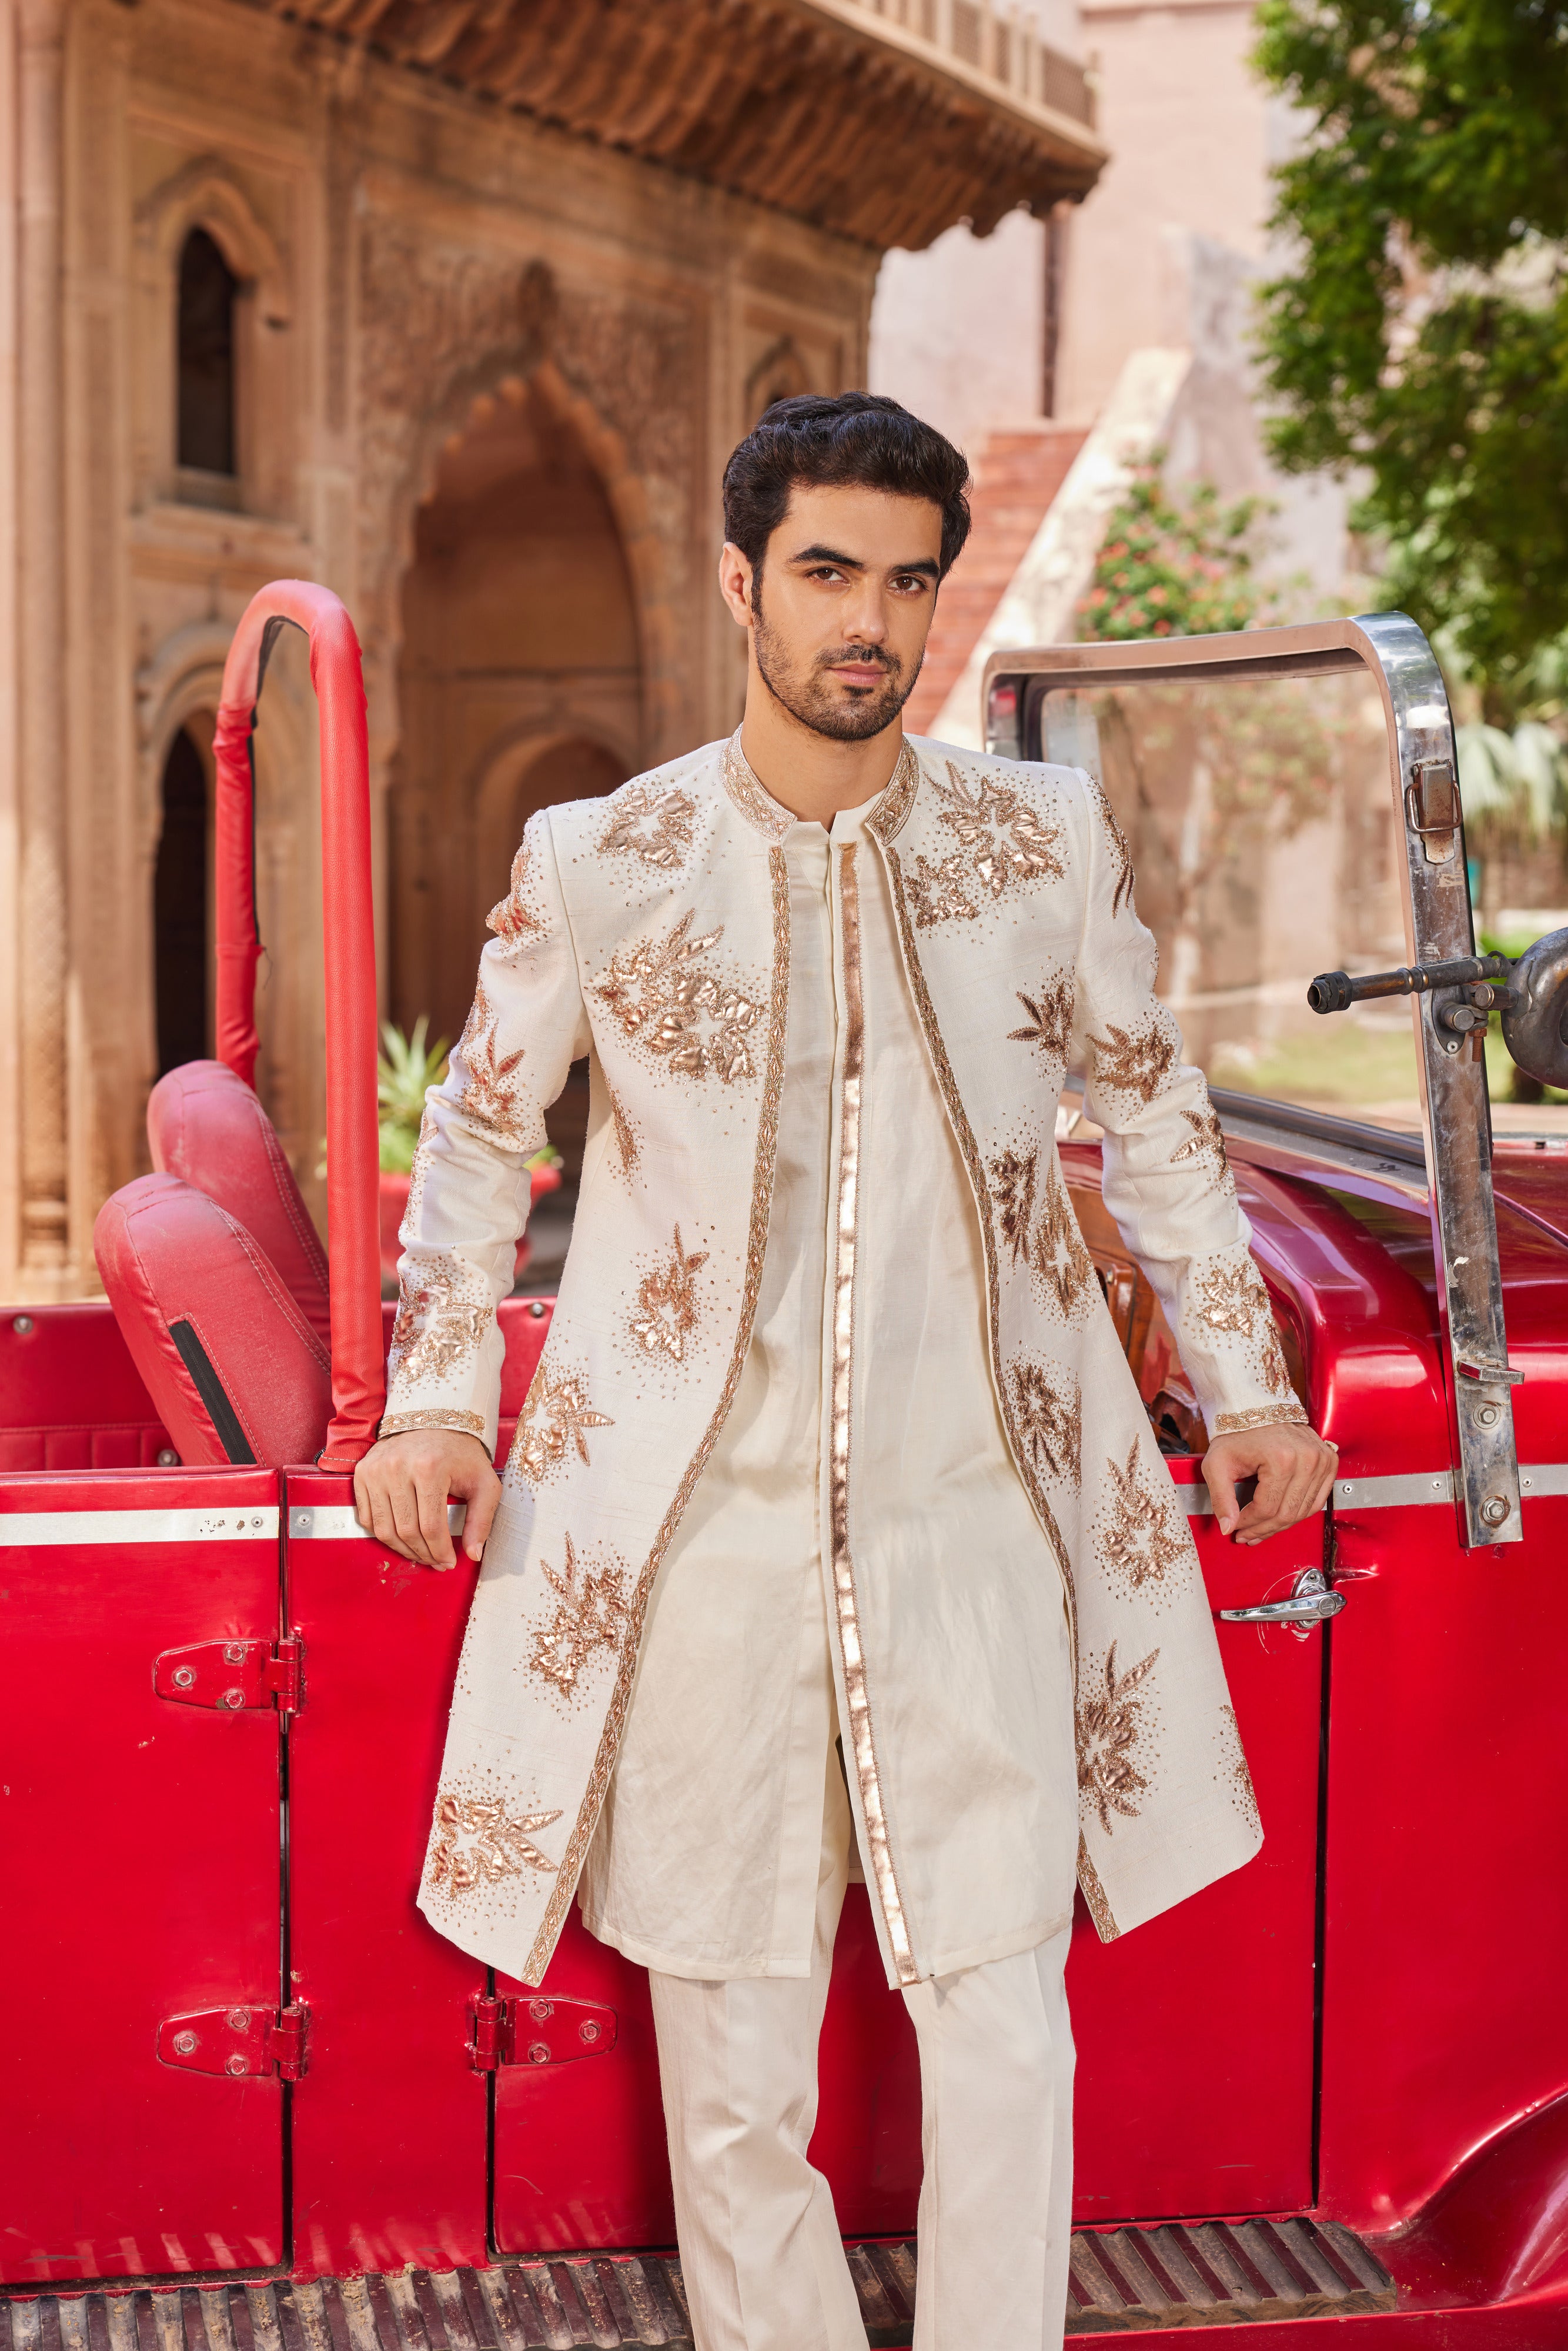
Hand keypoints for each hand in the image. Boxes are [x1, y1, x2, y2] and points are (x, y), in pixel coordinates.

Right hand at [353, 1428, 501, 1568]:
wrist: (434, 1421)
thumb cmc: (461, 1455)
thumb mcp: (484, 1483)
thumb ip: (482, 1519)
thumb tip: (473, 1554)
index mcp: (429, 1468)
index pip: (430, 1527)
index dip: (440, 1551)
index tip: (449, 1562)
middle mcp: (397, 1467)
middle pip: (405, 1531)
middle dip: (423, 1554)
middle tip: (436, 1563)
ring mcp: (375, 1470)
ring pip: (383, 1529)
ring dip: (402, 1550)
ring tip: (420, 1554)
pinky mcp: (362, 1473)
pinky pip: (367, 1517)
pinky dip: (383, 1534)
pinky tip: (402, 1538)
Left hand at [1202, 1423, 1337, 1544]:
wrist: (1256, 1408)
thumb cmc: (1236, 1433)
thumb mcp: (1217, 1464)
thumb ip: (1221, 1498)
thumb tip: (1227, 1528)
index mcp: (1281, 1458)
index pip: (1267, 1509)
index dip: (1249, 1524)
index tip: (1236, 1529)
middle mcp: (1307, 1459)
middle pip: (1287, 1513)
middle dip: (1264, 1529)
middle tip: (1247, 1536)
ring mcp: (1322, 1460)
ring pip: (1304, 1511)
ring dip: (1281, 1525)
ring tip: (1261, 1530)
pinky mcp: (1329, 1461)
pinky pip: (1318, 1500)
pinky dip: (1299, 1512)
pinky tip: (1281, 1517)